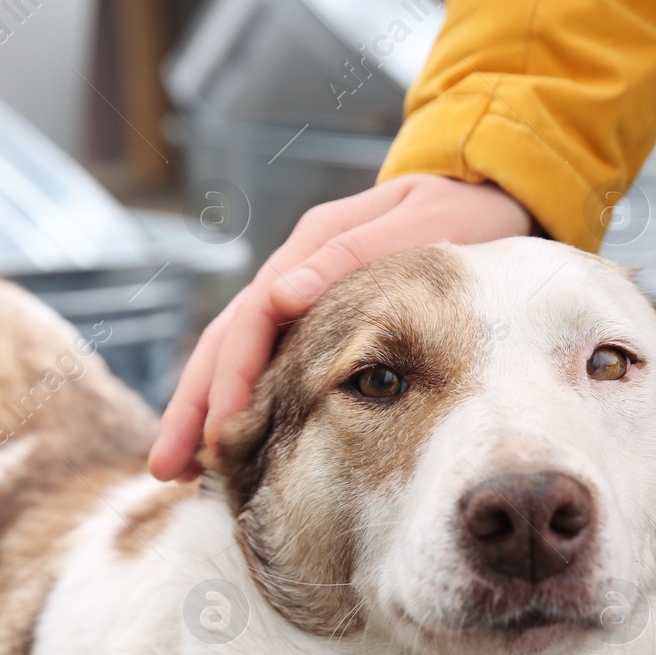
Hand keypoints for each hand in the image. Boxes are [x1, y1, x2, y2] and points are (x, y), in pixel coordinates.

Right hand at [148, 175, 530, 480]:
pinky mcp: (316, 304)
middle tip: (167, 466)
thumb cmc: (463, 214)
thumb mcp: (421, 226)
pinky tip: (227, 433)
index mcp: (316, 242)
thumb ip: (352, 255)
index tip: (221, 432)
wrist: (488, 188)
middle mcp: (297, 263)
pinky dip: (239, 392)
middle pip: (229, 337)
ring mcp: (302, 284)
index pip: (254, 316)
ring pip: (237, 348)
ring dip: (204, 404)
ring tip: (178, 465)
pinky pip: (266, 351)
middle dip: (195, 403)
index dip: (232, 377)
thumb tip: (283, 293)